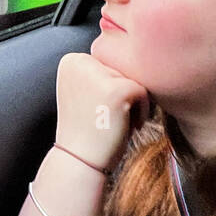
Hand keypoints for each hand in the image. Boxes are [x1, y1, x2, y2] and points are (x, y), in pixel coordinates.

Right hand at [54, 52, 150, 173]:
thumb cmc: (85, 130)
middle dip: (119, 96)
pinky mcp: (118, 89)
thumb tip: (132, 54)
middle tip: (101, 119)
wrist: (79, 161)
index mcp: (70, 60)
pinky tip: (122, 126)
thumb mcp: (82, 90)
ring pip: (134, 80)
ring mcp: (99, 74)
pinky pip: (144, 93)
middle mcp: (81, 61)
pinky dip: (141, 112)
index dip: (107, 90)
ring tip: (109, 122)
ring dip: (130, 104)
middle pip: (121, 70)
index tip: (94, 110)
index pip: (108, 65)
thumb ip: (95, 71)